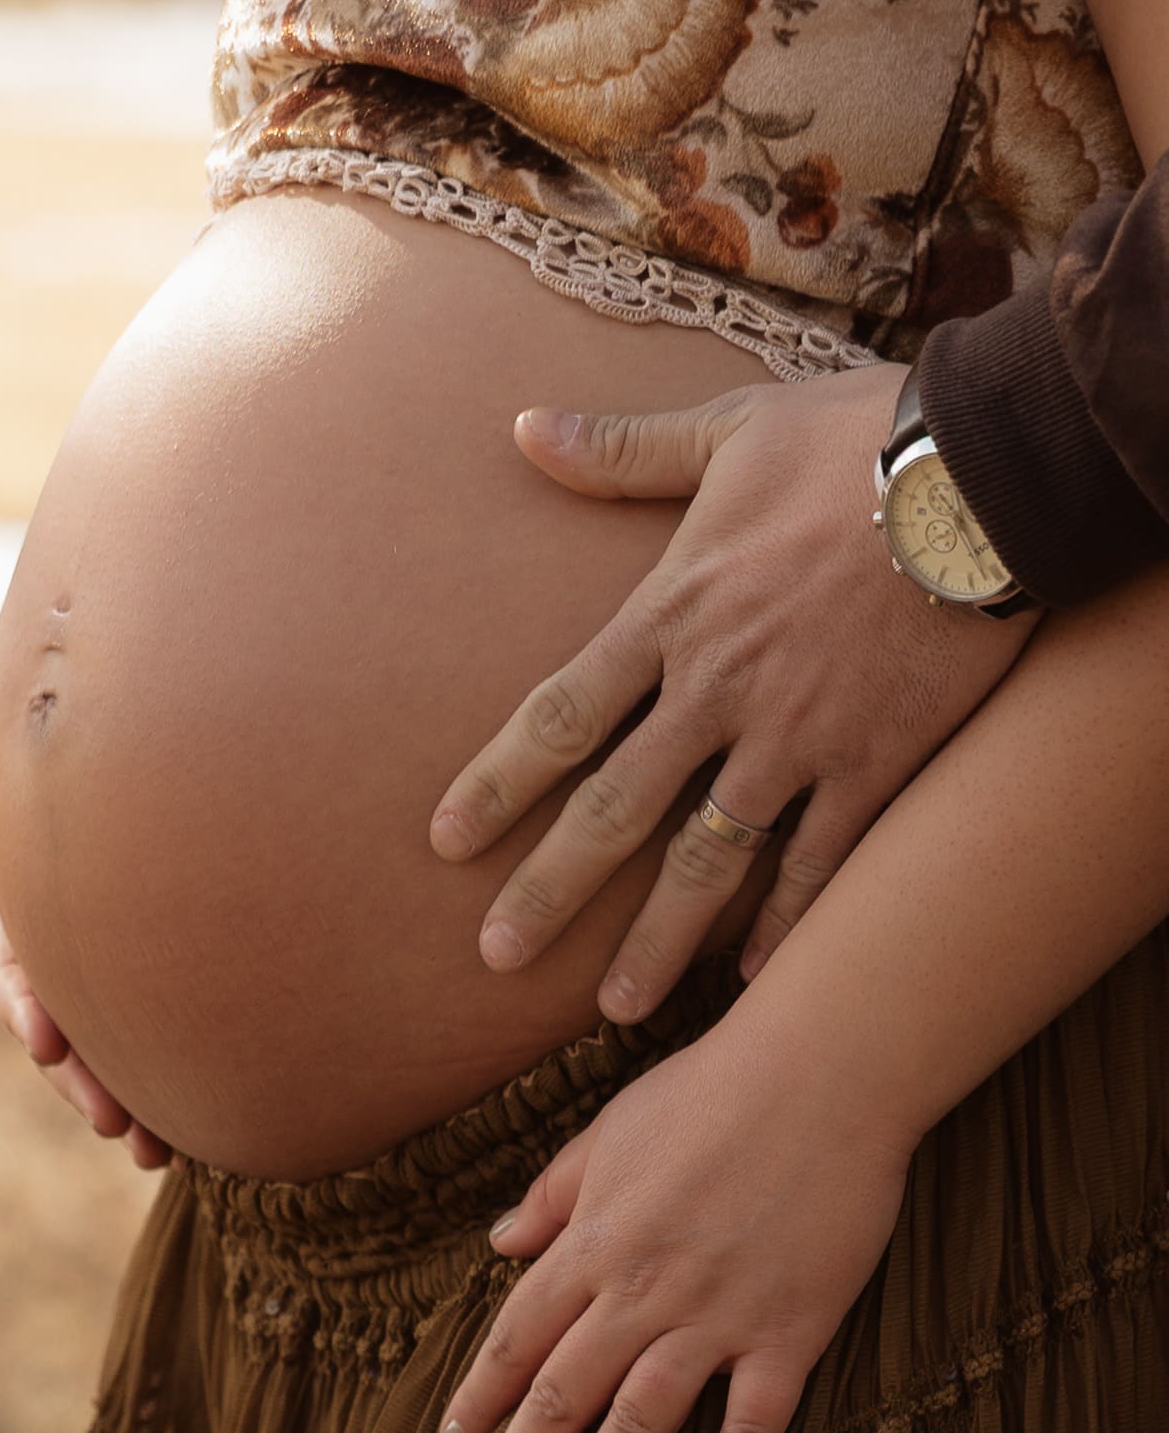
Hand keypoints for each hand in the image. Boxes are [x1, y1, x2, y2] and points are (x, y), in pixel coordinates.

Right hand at [0, 813, 172, 1170]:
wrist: (165, 786)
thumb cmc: (90, 787)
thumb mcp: (34, 812)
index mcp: (21, 930)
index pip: (11, 978)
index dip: (26, 1010)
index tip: (49, 1041)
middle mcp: (59, 970)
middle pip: (61, 1039)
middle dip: (82, 1082)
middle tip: (111, 1121)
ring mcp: (106, 990)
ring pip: (108, 1058)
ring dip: (128, 1106)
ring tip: (155, 1152)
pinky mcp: (157, 1001)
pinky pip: (156, 1052)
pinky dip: (171, 1094)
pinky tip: (194, 1135)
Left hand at [431, 366, 1037, 1016]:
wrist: (985, 472)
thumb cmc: (854, 440)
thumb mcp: (727, 431)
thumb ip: (623, 450)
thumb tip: (521, 426)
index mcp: (672, 613)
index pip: (562, 714)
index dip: (498, 782)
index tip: (447, 841)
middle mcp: (720, 689)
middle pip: (615, 808)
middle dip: (551, 888)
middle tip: (497, 957)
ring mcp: (799, 734)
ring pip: (710, 856)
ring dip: (658, 936)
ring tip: (616, 1007)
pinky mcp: (878, 761)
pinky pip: (820, 860)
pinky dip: (787, 922)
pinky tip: (754, 974)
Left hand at [436, 1016, 910, 1432]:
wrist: (820, 1073)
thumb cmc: (713, 1087)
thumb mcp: (612, 1129)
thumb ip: (555, 1192)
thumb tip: (498, 1241)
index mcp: (596, 1237)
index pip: (518, 1335)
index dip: (481, 1396)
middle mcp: (643, 1288)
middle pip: (563, 1395)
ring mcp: (716, 1316)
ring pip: (638, 1425)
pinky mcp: (788, 1332)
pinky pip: (751, 1431)